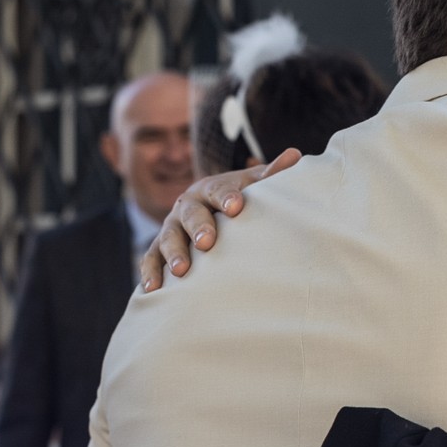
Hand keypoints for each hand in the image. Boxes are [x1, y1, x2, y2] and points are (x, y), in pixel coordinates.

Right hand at [141, 148, 302, 290]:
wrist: (210, 213)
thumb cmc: (238, 202)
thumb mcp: (253, 187)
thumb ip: (270, 176)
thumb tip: (296, 155)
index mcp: (211, 188)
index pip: (218, 190)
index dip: (226, 197)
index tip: (236, 207)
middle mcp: (187, 205)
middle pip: (191, 214)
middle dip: (198, 227)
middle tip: (207, 242)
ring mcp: (171, 227)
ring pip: (168, 238)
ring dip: (174, 253)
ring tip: (181, 271)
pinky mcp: (158, 249)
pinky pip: (150, 259)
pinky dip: (150, 273)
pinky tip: (153, 290)